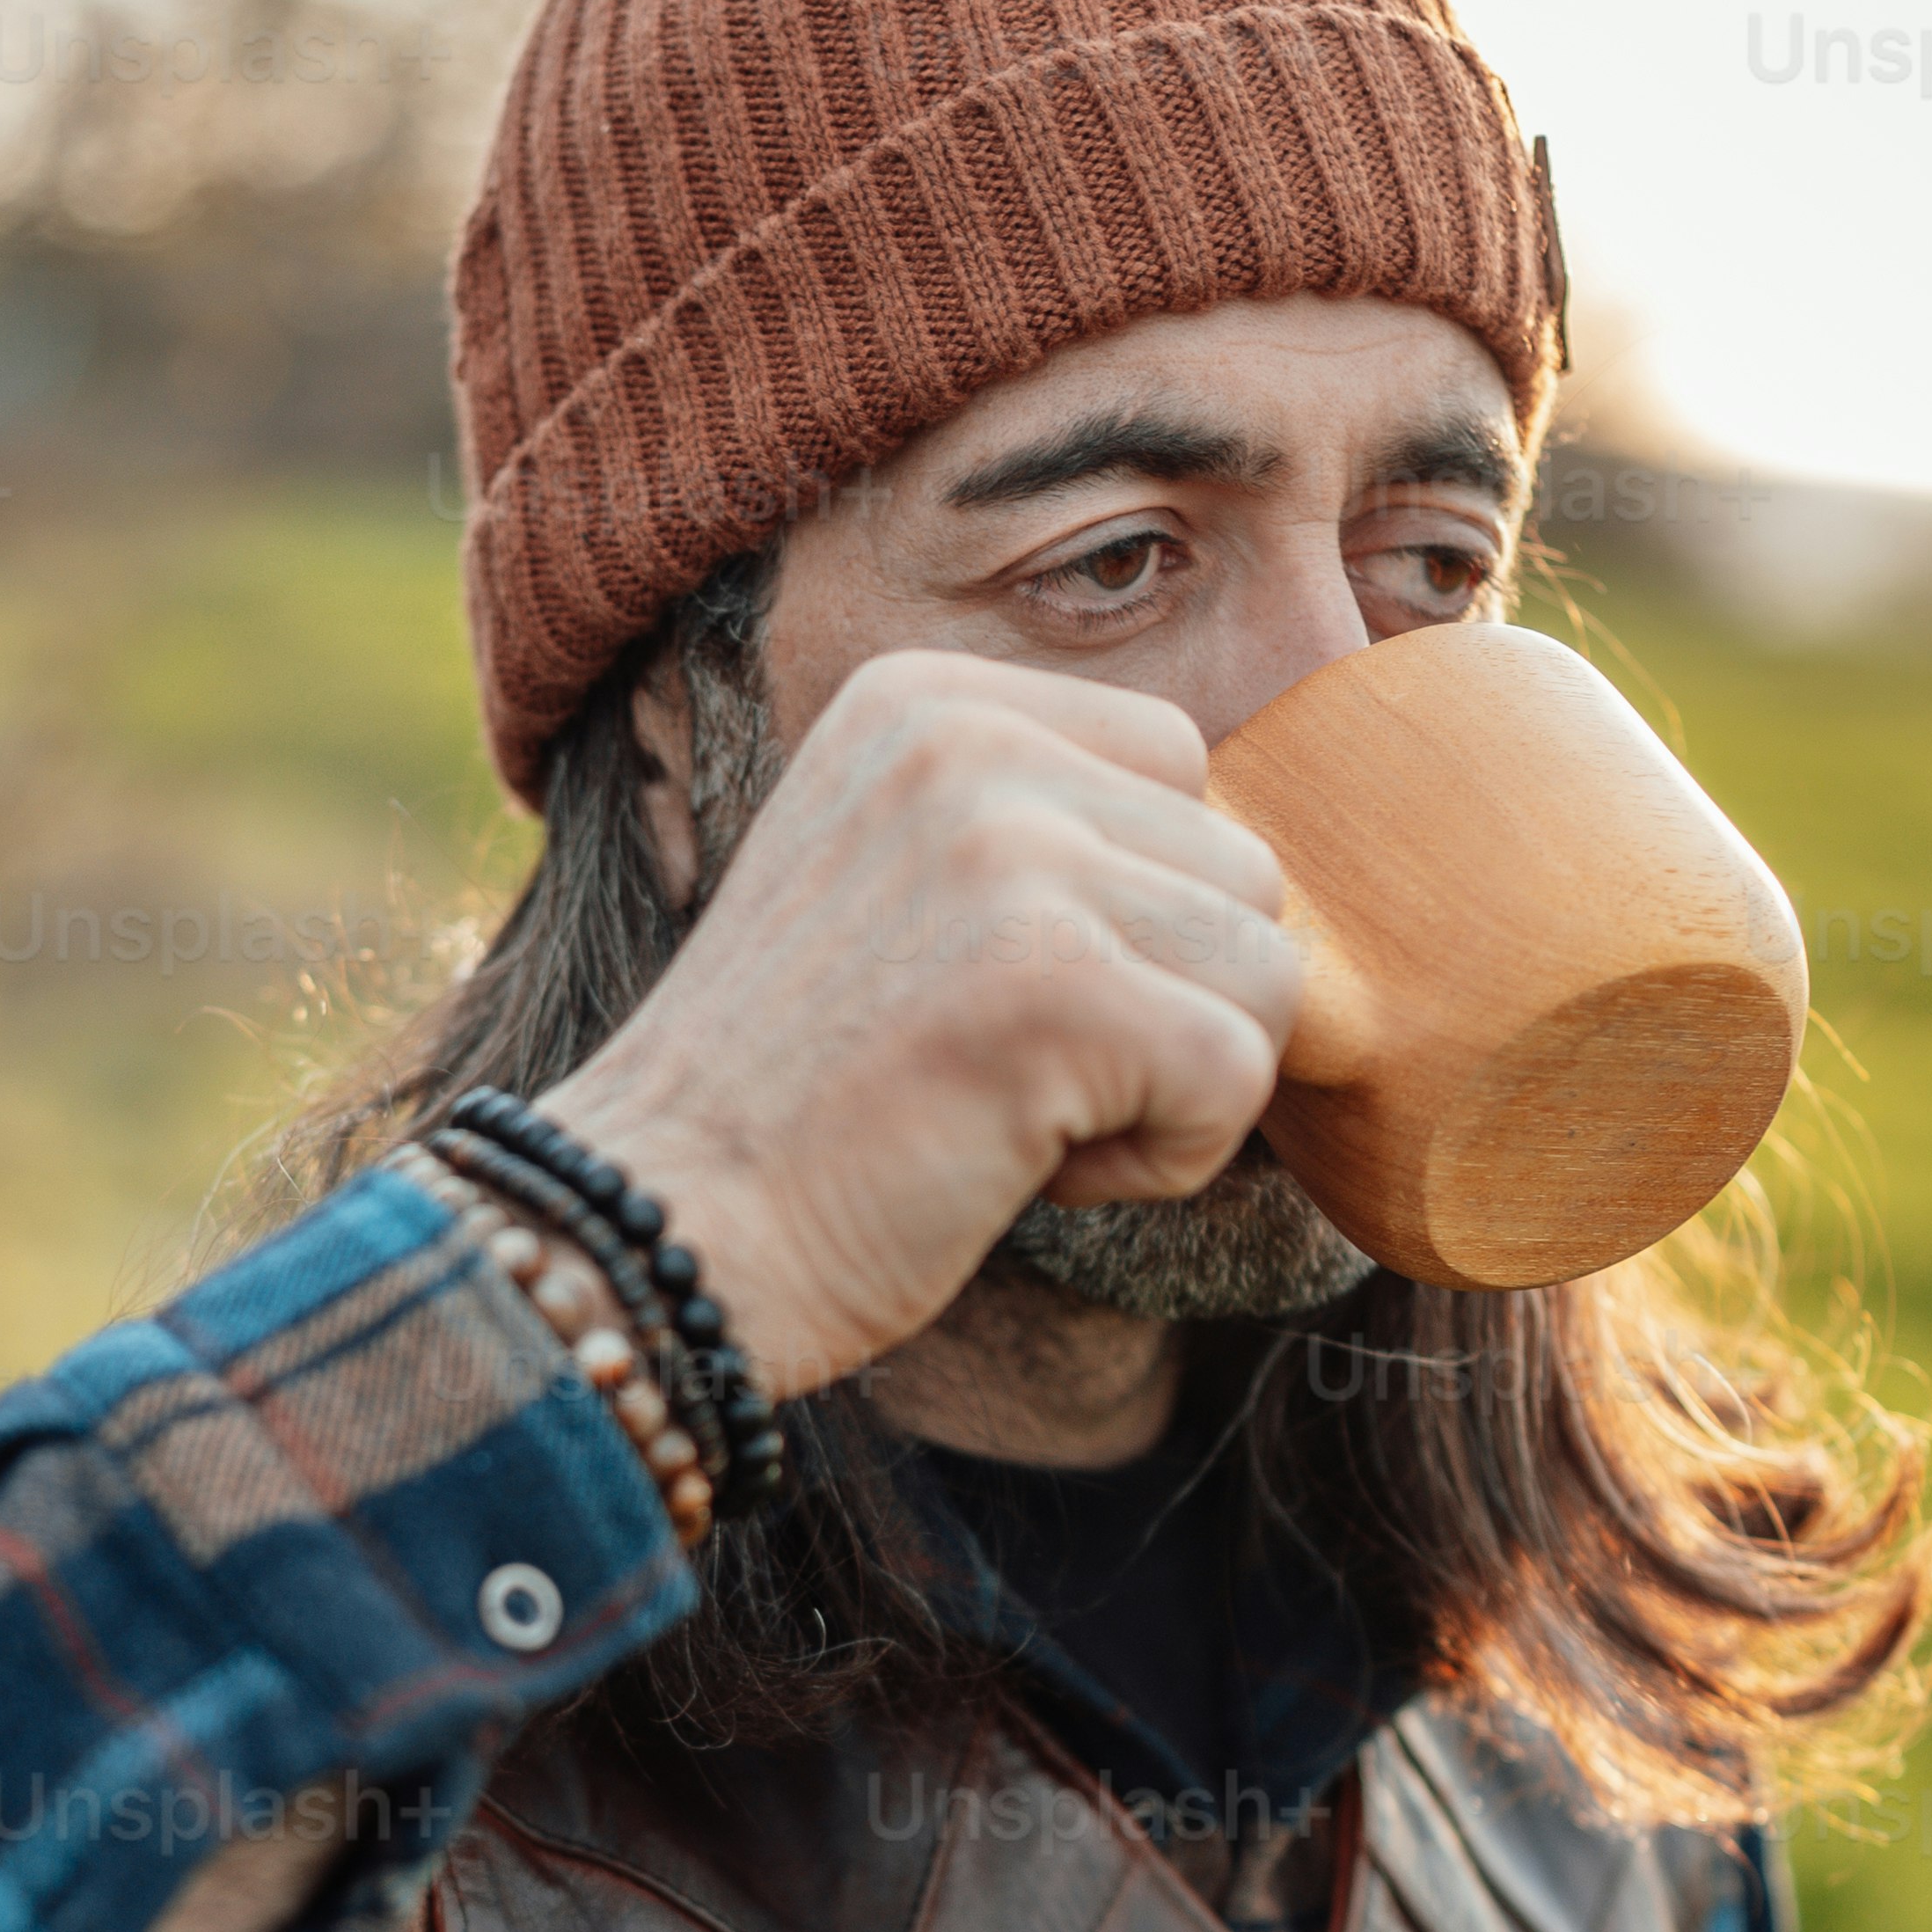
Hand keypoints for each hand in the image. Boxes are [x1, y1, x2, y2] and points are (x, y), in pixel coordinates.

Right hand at [541, 649, 1304, 1402]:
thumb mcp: (903, 886)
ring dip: (1172, 1084)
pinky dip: (1167, 1160)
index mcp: (927, 700)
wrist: (665, 1230)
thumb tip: (1265, 873)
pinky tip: (1029, 1169)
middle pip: (1239, 867)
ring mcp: (1014, 856)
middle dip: (1163, 1004)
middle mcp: (971, 744)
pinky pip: (1239, 1071)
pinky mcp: (1059, 987)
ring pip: (1266, 969)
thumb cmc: (796, 1102)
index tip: (993, 993)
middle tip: (1005, 1075)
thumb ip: (1053, 836)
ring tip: (1017, 1117)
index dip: (1133, 915)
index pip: (1178, 767)